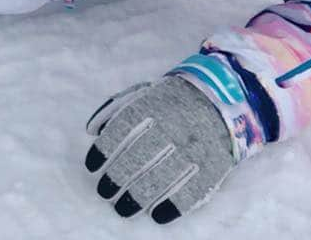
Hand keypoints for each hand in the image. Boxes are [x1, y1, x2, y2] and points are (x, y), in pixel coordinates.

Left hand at [84, 76, 235, 224]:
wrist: (219, 101)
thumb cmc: (169, 101)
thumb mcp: (142, 94)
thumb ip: (115, 109)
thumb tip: (91, 131)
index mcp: (152, 106)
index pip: (121, 129)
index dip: (104, 150)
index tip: (92, 167)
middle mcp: (171, 127)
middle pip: (139, 157)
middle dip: (117, 178)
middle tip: (104, 192)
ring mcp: (193, 148)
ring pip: (162, 177)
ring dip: (139, 196)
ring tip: (123, 208)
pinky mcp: (212, 166)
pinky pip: (191, 192)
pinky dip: (172, 206)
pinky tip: (156, 216)